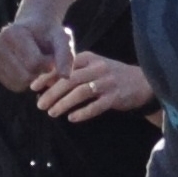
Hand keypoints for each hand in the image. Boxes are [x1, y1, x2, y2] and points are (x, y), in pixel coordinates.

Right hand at [0, 19, 76, 91]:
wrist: (34, 28)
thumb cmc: (49, 33)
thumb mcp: (62, 39)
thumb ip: (65, 55)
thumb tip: (65, 77)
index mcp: (12, 32)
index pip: (34, 63)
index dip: (50, 65)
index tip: (54, 59)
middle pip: (25, 76)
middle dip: (41, 74)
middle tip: (48, 64)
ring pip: (18, 83)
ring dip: (34, 79)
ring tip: (39, 66)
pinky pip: (12, 86)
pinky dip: (25, 82)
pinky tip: (30, 70)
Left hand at [35, 49, 153, 119]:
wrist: (143, 82)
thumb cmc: (112, 75)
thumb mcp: (94, 66)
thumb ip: (74, 70)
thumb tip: (47, 82)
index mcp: (89, 58)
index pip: (64, 65)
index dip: (47, 77)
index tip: (33, 87)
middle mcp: (97, 68)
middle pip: (69, 80)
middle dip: (52, 93)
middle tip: (40, 104)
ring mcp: (107, 83)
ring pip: (80, 93)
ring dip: (63, 104)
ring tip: (52, 113)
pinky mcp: (115, 97)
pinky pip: (95, 106)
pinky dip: (82, 113)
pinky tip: (72, 118)